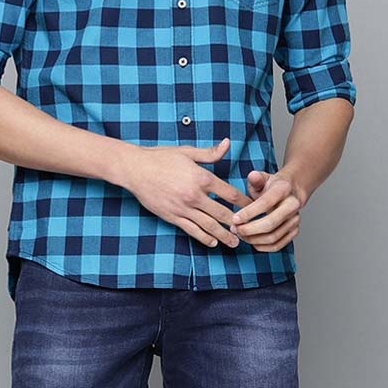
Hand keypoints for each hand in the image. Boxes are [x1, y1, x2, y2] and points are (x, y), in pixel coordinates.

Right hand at [121, 136, 249, 247]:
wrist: (135, 169)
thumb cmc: (161, 158)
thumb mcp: (187, 152)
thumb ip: (210, 153)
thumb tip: (227, 144)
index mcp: (201, 178)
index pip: (229, 193)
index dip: (243, 202)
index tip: (252, 207)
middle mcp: (194, 195)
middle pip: (222, 213)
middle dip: (237, 224)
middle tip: (248, 231)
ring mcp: (183, 208)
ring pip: (208, 226)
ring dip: (223, 235)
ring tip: (234, 243)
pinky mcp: (172, 216)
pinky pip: (192, 230)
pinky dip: (204, 237)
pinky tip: (213, 242)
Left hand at [229, 168, 305, 251]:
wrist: (291, 192)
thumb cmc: (272, 186)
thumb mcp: (263, 178)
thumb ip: (256, 178)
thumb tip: (252, 176)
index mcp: (284, 189)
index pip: (265, 203)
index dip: (248, 213)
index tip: (234, 219)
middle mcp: (293, 206)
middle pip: (270, 224)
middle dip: (249, 230)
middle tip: (235, 229)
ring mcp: (295, 220)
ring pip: (273, 237)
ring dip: (253, 239)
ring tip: (240, 234)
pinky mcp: (294, 232)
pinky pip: (277, 246)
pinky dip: (261, 246)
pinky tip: (251, 240)